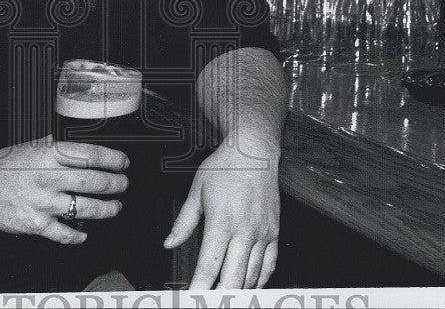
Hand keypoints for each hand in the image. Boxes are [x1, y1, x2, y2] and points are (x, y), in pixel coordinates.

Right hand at [0, 135, 128, 243]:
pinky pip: (64, 234)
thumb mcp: (30, 146)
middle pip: (93, 182)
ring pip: (85, 208)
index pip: (89, 155)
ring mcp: (43, 203)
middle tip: (123, 184)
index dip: (112, 159)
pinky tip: (85, 233)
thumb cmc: (2, 166)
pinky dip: (78, 235)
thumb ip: (53, 146)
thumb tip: (75, 145)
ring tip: (115, 207)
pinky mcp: (36, 224)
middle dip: (115, 184)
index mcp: (48, 154)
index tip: (123, 162)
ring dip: (106, 209)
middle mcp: (48, 177)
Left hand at [163, 141, 279, 288]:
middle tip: (207, 304)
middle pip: (233, 277)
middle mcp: (245, 230)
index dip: (199, 287)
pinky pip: (269, 265)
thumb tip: (169, 243)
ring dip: (238, 291)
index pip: (209, 265)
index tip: (191, 298)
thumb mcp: (197, 189)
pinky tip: (249, 287)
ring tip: (225, 298)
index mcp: (222, 220)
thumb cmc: (224, 167)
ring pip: (252, 275)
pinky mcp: (274, 232)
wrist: (255, 150)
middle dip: (219, 297)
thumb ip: (184, 221)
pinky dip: (259, 281)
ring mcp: (262, 233)